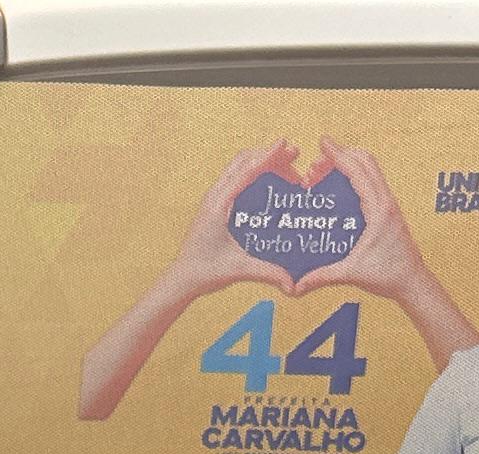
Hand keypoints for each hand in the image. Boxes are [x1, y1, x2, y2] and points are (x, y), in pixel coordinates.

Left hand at [169, 139, 303, 303]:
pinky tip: (272, 179)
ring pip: (239, 166)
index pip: (246, 171)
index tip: (285, 144)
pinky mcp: (216, 203)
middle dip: (270, 154)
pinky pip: (236, 176)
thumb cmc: (205, 272)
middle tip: (295, 156)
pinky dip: (255, 170)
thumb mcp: (238, 269)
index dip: (267, 155)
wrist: (182, 279)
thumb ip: (267, 272)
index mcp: (219, 204)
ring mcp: (214, 197)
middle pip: (244, 160)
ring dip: (263, 161)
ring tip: (289, 167)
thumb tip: (293, 285)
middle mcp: (215, 196)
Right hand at [298, 146, 439, 301]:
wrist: (413, 281)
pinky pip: (372, 181)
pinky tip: (340, 186)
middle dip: (340, 155)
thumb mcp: (351, 274)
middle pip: (365, 161)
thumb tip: (296, 285)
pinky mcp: (388, 209)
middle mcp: (386, 200)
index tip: (322, 143)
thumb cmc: (388, 275)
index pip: (357, 171)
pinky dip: (356, 175)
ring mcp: (389, 203)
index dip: (338, 154)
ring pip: (370, 169)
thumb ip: (322, 276)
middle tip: (316, 164)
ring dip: (349, 163)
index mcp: (378, 209)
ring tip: (324, 173)